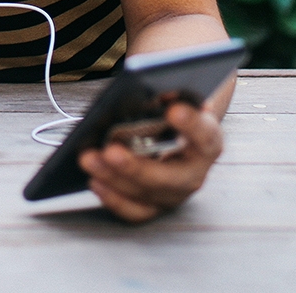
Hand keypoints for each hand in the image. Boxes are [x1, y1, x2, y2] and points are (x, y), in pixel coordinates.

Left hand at [79, 100, 223, 222]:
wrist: (174, 133)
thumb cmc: (170, 112)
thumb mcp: (172, 97)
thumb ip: (167, 93)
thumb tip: (149, 85)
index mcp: (207, 140)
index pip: (206, 135)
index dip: (192, 125)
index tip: (174, 110)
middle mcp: (195, 172)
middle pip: (172, 178)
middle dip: (138, 166)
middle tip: (112, 151)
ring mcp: (175, 193)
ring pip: (147, 194)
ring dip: (114, 178)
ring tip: (89, 159)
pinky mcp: (155, 205)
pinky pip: (135, 210)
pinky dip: (113, 198)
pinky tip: (94, 181)